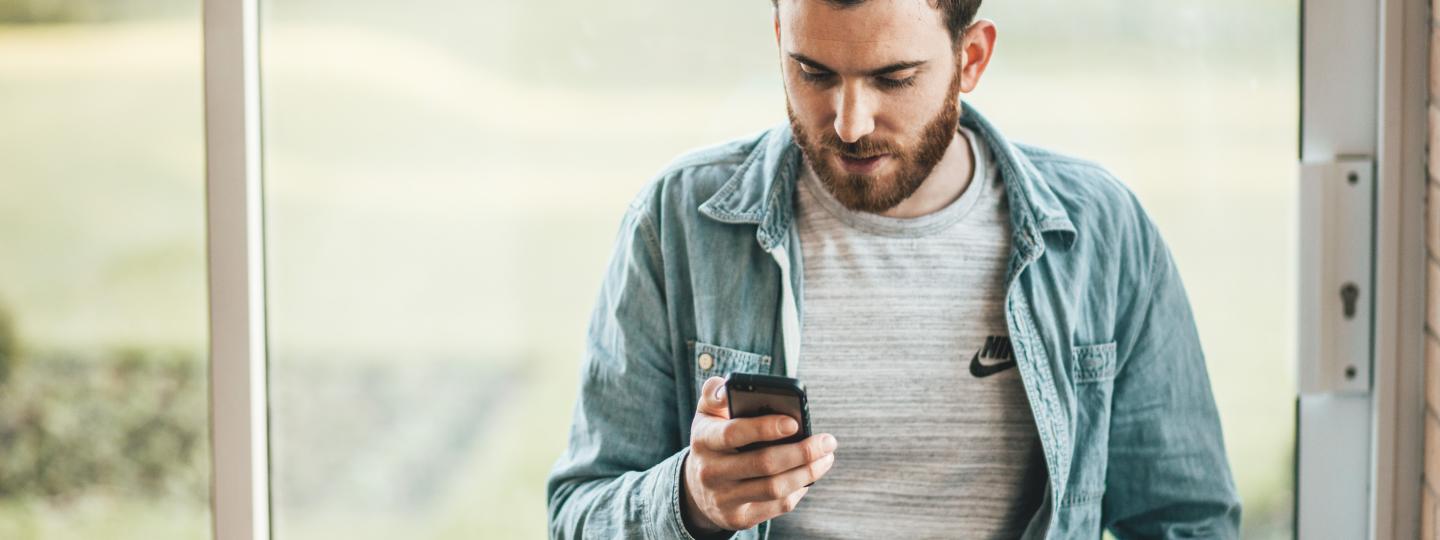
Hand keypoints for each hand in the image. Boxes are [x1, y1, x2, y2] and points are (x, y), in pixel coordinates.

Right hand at [680, 376, 837, 534]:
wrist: (697, 488)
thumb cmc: (713, 440)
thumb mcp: (707, 414)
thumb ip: (715, 394)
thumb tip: (728, 388)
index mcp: (704, 440)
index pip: (733, 433)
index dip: (765, 428)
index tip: (795, 422)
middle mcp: (710, 472)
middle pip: (763, 463)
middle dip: (802, 452)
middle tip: (828, 441)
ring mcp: (724, 499)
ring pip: (775, 488)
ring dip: (807, 472)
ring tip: (826, 458)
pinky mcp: (738, 518)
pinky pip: (777, 506)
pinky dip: (798, 490)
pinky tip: (809, 476)